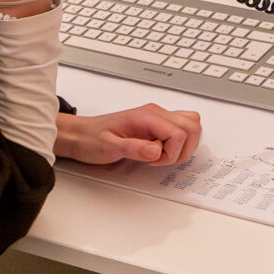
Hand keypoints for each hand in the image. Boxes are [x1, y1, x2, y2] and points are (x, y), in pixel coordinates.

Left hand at [53, 105, 202, 165]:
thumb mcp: (109, 147)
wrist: (80, 135)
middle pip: (192, 125)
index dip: (172, 152)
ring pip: (191, 125)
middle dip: (184, 148)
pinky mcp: (156, 125)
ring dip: (184, 145)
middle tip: (162, 159)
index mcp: (147, 116)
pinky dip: (178, 143)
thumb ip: (134, 148)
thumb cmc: (92, 139)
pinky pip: (180, 129)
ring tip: (161, 156)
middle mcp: (155, 113)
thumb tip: (156, 151)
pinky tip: (159, 152)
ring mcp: (157, 118)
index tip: (154, 160)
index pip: (179, 132)